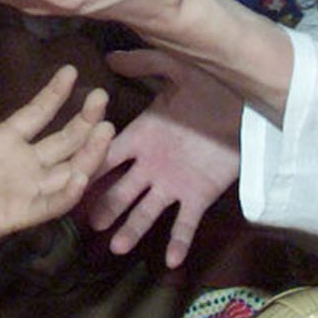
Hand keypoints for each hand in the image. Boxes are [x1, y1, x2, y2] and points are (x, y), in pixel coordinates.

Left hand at [0, 55, 112, 263]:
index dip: (55, 94)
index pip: (37, 114)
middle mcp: (21, 164)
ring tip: (106, 129)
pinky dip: (69, 191)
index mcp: (3, 142)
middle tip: (102, 97)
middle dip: (84, 120)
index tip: (72, 71)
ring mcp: (25, 189)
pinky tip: (81, 173)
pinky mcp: (22, 213)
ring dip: (89, 152)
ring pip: (69, 169)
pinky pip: (53, 203)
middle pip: (63, 140)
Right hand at [88, 49, 243, 267]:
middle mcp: (151, 166)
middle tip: (88, 223)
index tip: (67, 181)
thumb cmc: (211, 86)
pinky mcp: (199, 197)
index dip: (89, 168)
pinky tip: (170, 261)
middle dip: (105, 207)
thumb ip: (145, 64)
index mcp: (141, 136)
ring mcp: (174, 184)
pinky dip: (178, 242)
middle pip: (121, 190)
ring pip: (147, 211)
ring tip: (118, 247)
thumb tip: (109, 56)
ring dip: (132, 229)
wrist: (250, 105)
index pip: (108, 156)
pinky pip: (186, 223)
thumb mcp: (178, 70)